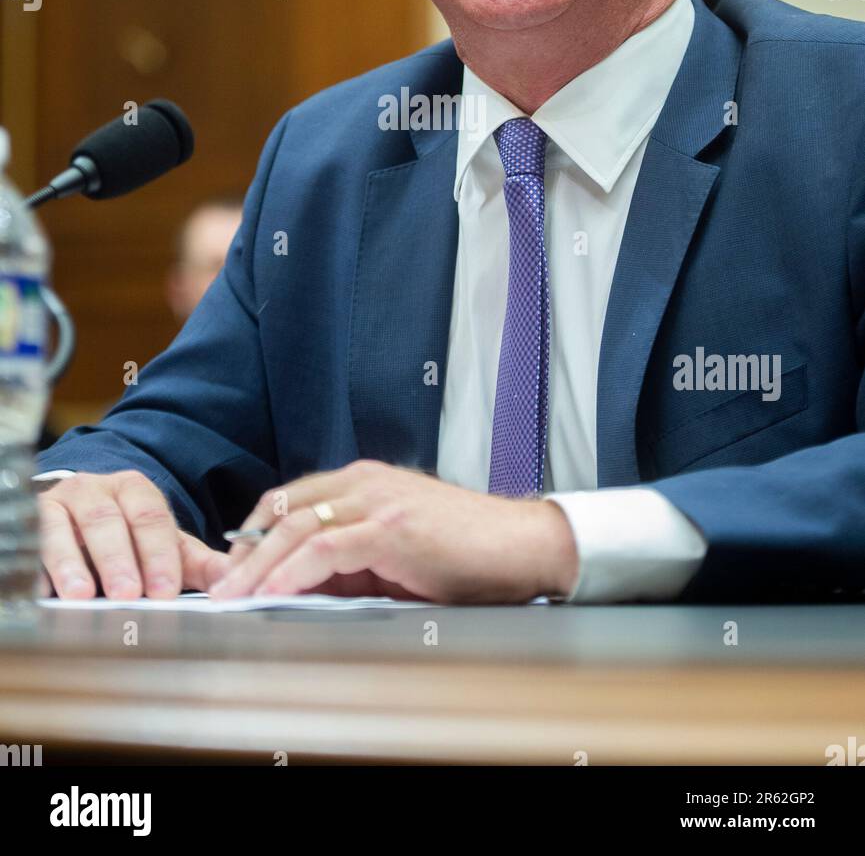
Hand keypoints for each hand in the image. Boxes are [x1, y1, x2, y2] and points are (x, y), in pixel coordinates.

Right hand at [37, 470, 225, 600]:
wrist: (76, 512)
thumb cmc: (124, 534)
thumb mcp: (160, 543)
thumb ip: (195, 563)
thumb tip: (232, 582)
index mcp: (135, 490)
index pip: (151, 518)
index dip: (159, 554)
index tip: (165, 590)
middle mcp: (96, 490)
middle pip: (108, 522)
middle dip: (119, 559)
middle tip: (128, 594)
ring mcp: (60, 503)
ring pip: (66, 528)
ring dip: (74, 563)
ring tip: (82, 594)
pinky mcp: (33, 518)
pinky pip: (33, 539)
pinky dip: (39, 566)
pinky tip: (45, 590)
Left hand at [209, 460, 578, 603]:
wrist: (521, 545)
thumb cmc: (466, 552)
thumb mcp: (395, 551)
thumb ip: (351, 557)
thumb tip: (302, 584)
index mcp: (365, 480)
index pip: (292, 499)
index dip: (256, 533)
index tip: (232, 566)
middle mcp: (365, 481)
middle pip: (285, 511)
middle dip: (244, 553)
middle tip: (215, 588)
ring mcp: (377, 501)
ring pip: (297, 527)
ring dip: (257, 566)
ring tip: (231, 597)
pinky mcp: (391, 528)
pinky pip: (326, 550)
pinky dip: (292, 572)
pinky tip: (272, 593)